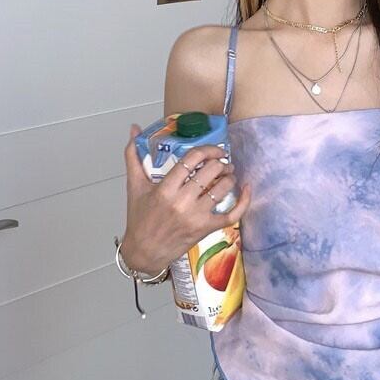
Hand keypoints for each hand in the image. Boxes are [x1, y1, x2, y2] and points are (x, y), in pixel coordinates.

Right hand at [122, 123, 251, 273]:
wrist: (144, 251)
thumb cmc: (139, 218)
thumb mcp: (134, 186)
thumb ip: (133, 156)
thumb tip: (134, 128)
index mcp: (164, 188)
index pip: (191, 159)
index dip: (208, 149)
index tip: (214, 149)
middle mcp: (182, 201)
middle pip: (211, 171)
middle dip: (220, 162)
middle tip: (221, 162)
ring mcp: (195, 216)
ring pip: (222, 189)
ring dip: (230, 177)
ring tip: (229, 173)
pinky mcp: (205, 229)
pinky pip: (231, 214)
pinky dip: (243, 201)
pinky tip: (246, 190)